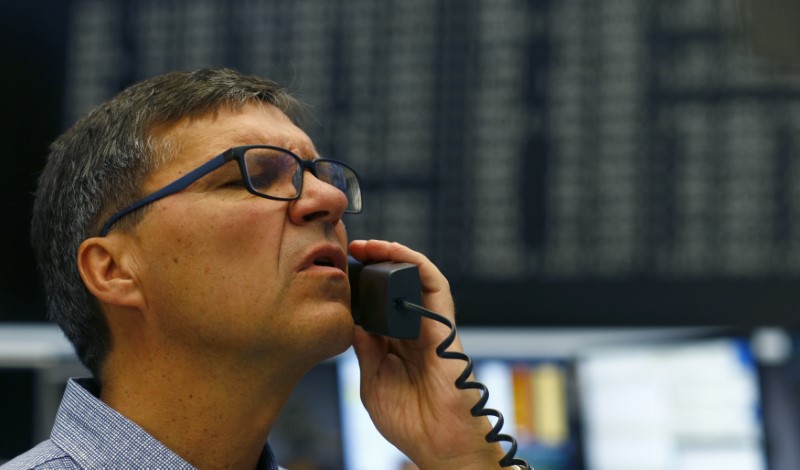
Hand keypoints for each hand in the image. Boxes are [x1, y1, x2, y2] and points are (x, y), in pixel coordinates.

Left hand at [348, 239, 505, 468]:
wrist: (441, 443)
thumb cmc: (409, 421)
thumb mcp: (372, 381)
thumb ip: (364, 348)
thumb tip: (351, 318)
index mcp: (394, 345)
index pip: (374, 305)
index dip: (356, 287)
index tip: (334, 272)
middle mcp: (412, 330)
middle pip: (392, 286)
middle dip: (370, 264)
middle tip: (346, 249)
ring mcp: (429, 326)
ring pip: (414, 278)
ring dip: (392, 256)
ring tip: (366, 245)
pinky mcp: (445, 325)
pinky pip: (436, 285)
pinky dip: (416, 263)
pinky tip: (394, 252)